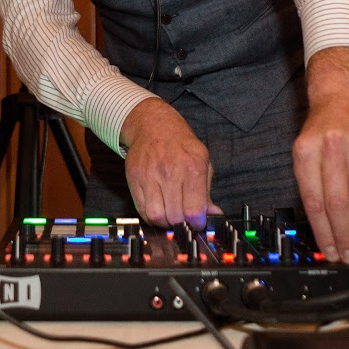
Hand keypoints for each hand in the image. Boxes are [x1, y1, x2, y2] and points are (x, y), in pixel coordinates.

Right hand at [120, 98, 220, 227]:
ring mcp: (150, 174)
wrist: (154, 125)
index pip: (194, 210)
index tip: (197, 223)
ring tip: (170, 215)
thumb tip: (215, 215)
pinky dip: (151, 216)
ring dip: (165, 222)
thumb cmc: (182, 145)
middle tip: (184, 219)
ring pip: (156, 216)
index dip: (197, 223)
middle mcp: (170, 171)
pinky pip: (141, 209)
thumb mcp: (203, 162)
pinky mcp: (134, 178)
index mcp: (193, 167)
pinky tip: (159, 208)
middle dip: (182, 224)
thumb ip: (207, 192)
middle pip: (175, 216)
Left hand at [293, 48, 348, 263]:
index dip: (324, 232)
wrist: (345, 94)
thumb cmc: (324, 127)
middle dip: (346, 237)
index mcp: (307, 153)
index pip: (315, 201)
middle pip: (339, 204)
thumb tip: (323, 228)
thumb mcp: (307, 149)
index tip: (330, 253)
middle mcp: (332, 151)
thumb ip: (313, 183)